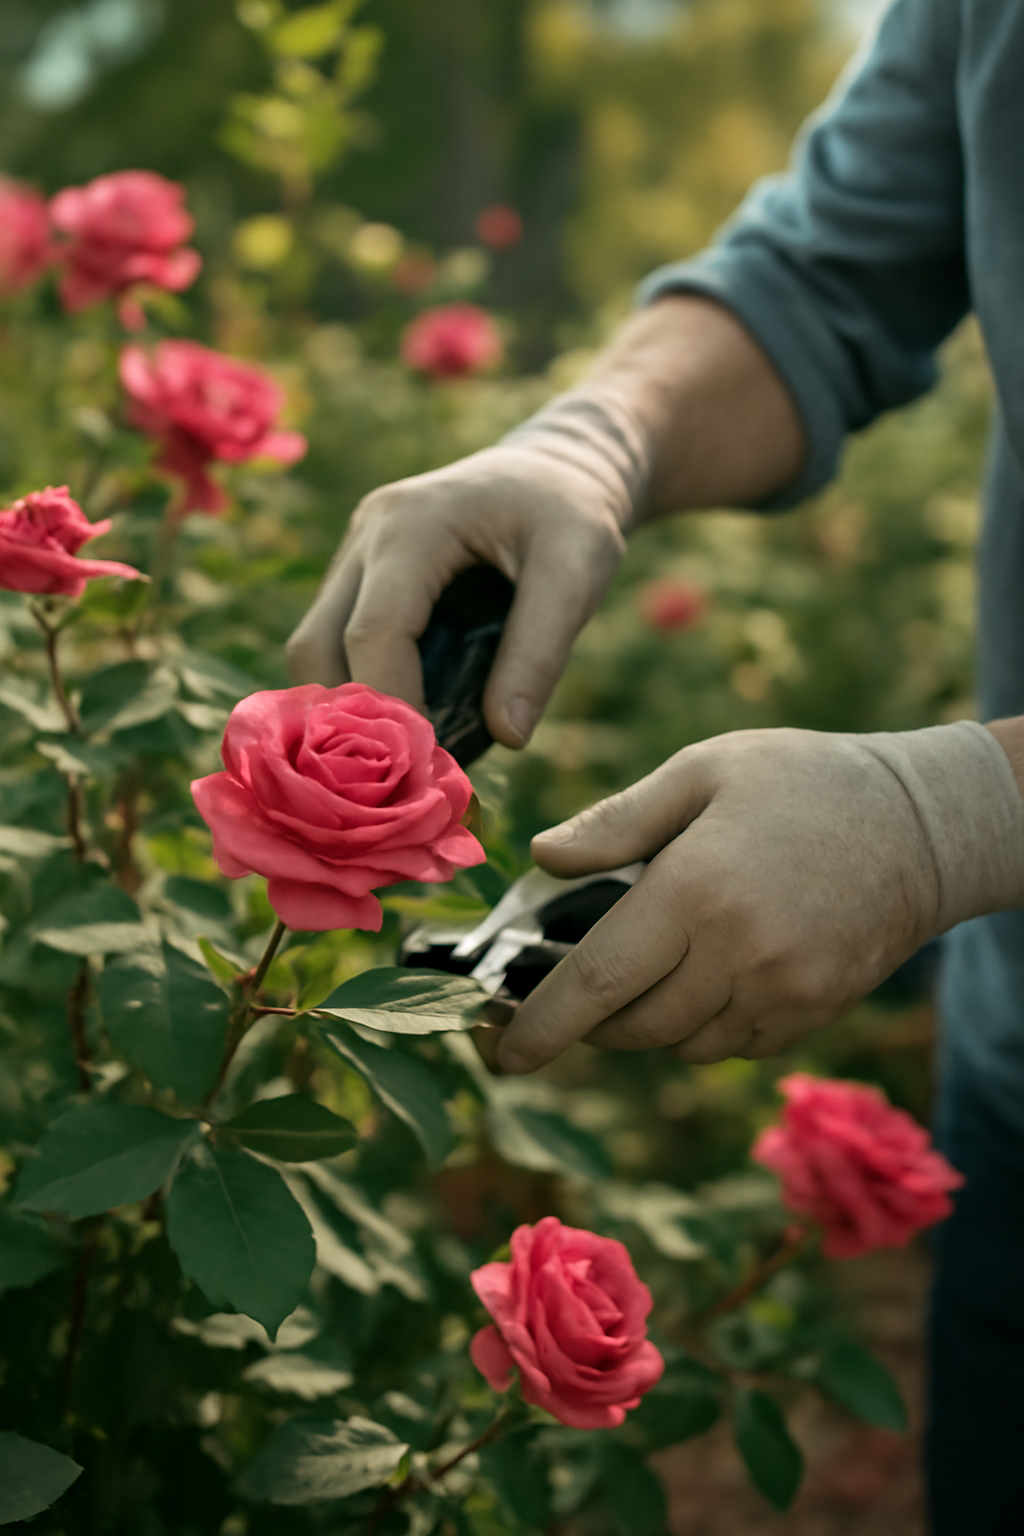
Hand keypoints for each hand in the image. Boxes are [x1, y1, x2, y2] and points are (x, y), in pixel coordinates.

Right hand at [285, 442, 627, 747]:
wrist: (556, 467)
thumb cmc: (572, 513)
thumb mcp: (579, 571)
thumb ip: (542, 652)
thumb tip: (507, 739)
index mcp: (415, 523)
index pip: (373, 631)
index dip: (391, 706)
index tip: (426, 769)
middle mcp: (368, 533)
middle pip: (314, 645)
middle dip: (347, 720)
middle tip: (403, 778)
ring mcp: (355, 552)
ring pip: (312, 648)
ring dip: (346, 710)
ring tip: (403, 763)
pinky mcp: (360, 576)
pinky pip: (335, 643)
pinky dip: (359, 691)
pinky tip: (403, 731)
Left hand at [496, 727, 951, 1071]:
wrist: (919, 826)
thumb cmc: (802, 781)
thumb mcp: (705, 770)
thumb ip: (618, 821)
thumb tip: (542, 857)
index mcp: (697, 890)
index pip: (599, 981)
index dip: (543, 1025)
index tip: (504, 1053)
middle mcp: (738, 954)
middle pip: (634, 1024)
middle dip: (591, 1018)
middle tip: (574, 985)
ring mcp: (782, 992)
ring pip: (681, 1042)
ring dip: (647, 1020)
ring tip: (650, 963)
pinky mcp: (813, 1012)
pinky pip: (732, 1043)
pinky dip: (702, 1024)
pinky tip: (708, 972)